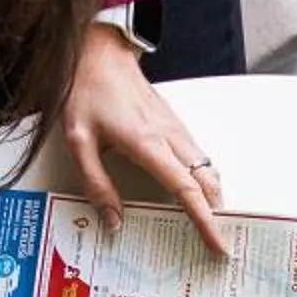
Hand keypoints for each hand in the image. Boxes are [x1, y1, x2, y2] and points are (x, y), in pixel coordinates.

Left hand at [62, 22, 227, 253]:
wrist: (101, 53)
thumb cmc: (89, 91)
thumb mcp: (79, 142)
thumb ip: (96, 185)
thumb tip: (114, 220)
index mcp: (148, 144)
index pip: (187, 190)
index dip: (205, 220)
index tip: (217, 243)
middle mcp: (169, 136)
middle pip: (207, 181)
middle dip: (216, 213)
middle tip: (217, 241)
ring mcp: (175, 128)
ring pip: (207, 168)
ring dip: (212, 195)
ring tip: (208, 221)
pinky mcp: (174, 123)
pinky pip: (198, 156)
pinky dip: (204, 178)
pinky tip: (195, 190)